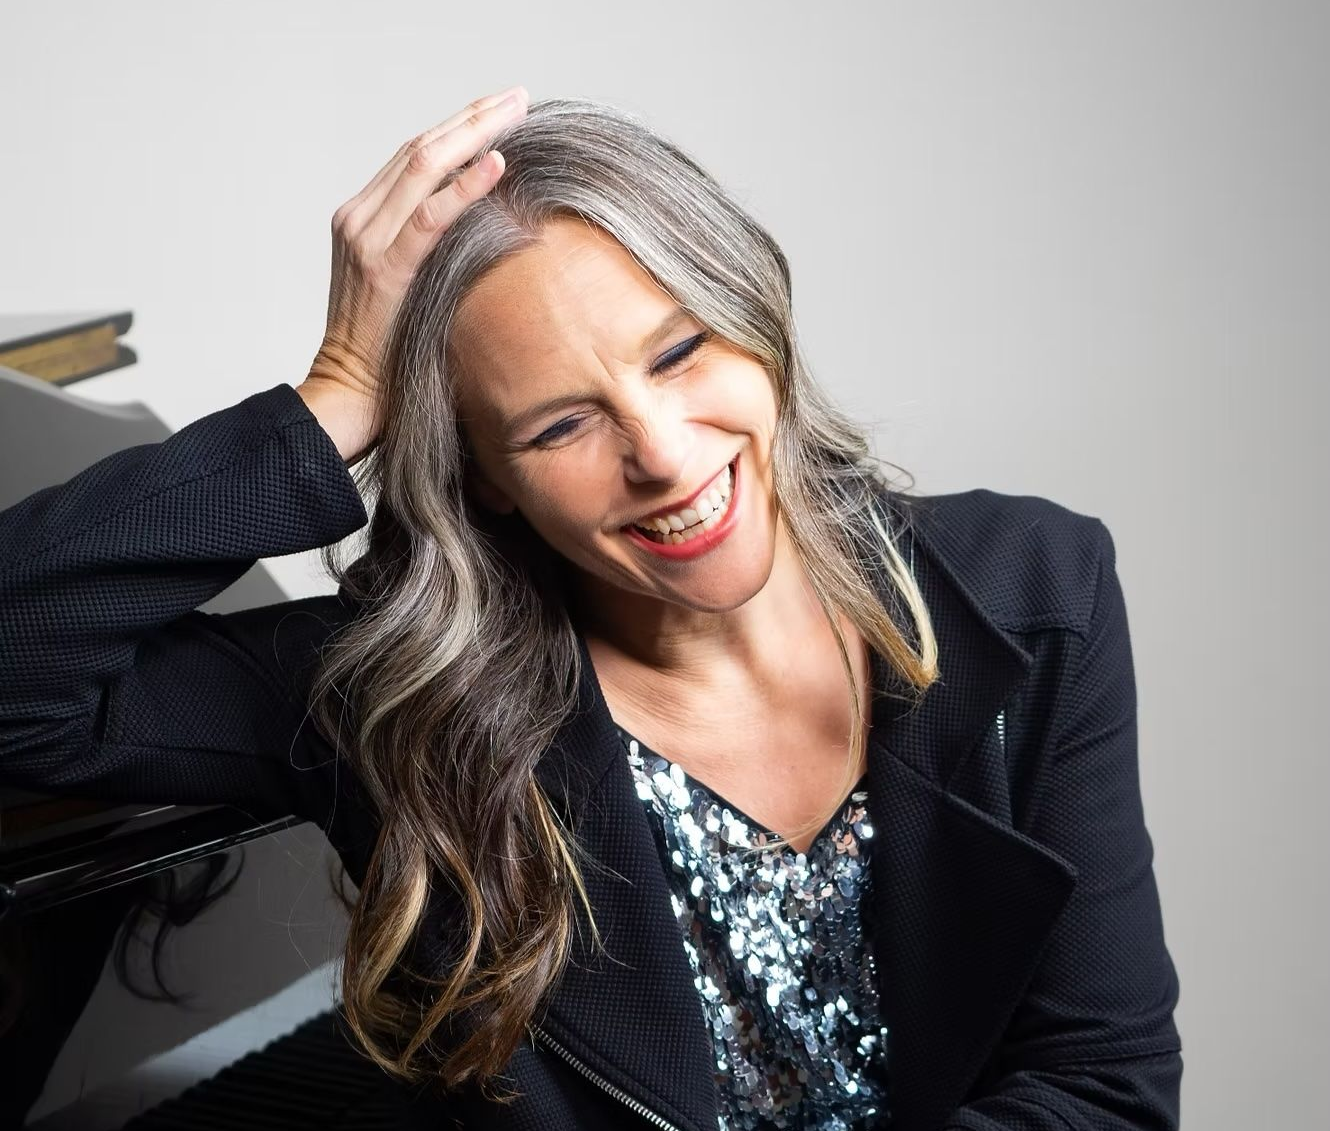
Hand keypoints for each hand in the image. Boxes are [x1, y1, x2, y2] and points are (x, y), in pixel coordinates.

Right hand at [302, 84, 529, 451]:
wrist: (347, 397)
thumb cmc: (387, 356)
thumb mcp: (409, 290)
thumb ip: (431, 255)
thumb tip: (484, 235)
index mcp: (362, 221)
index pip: (413, 158)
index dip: (458, 129)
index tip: (500, 110)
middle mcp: (358, 220)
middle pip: (420, 149)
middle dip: (472, 117)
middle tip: (517, 96)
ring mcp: (365, 240)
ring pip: (423, 166)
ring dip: (474, 133)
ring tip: (515, 110)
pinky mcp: (385, 269)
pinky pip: (431, 218)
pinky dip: (465, 187)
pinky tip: (497, 162)